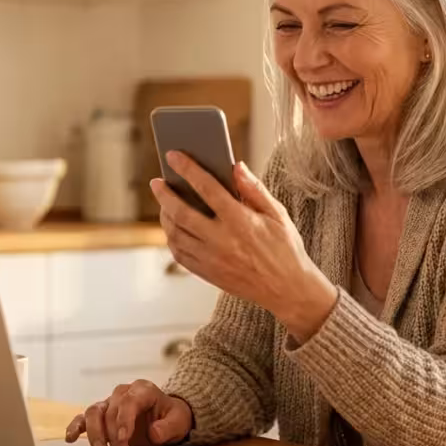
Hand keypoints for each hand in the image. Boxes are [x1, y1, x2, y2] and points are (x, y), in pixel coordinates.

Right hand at [64, 380, 192, 445]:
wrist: (166, 418)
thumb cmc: (172, 417)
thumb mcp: (179, 421)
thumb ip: (168, 427)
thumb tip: (154, 432)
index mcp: (143, 389)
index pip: (129, 401)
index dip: (124, 420)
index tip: (123, 439)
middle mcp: (123, 393)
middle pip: (111, 411)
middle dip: (114, 436)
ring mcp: (110, 403)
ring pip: (94, 412)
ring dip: (94, 433)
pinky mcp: (101, 415)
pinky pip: (83, 418)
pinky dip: (75, 427)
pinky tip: (70, 438)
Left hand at [150, 151, 337, 341]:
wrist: (287, 289)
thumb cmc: (285, 248)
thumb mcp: (277, 214)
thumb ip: (254, 189)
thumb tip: (236, 166)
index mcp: (240, 221)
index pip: (207, 187)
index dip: (187, 169)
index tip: (172, 156)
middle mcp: (222, 240)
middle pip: (181, 212)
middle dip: (164, 194)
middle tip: (157, 182)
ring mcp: (212, 259)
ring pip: (176, 235)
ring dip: (165, 217)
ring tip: (164, 204)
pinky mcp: (208, 274)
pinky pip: (180, 255)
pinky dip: (172, 239)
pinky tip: (174, 229)